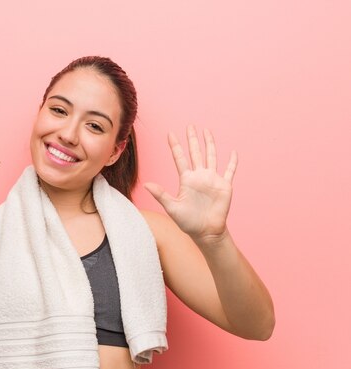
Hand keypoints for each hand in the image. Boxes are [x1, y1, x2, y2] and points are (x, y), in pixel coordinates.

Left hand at [144, 125, 236, 242]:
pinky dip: (232, 162)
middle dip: (192, 140)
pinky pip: (229, 171)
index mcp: (186, 180)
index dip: (175, 146)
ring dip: (210, 144)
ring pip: (211, 156)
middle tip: (190, 126)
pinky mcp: (224, 186)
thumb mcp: (172, 208)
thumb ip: (160, 194)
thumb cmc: (188, 222)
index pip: (180, 158)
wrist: (206, 231)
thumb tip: (146, 184)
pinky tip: (233, 152)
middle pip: (195, 153)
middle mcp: (199, 176)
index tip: (170, 134)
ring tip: (207, 131)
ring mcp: (212, 180)